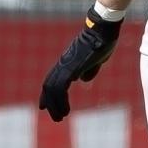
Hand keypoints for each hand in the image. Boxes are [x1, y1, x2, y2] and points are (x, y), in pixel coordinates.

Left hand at [39, 7, 122, 121]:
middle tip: (56, 117)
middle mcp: (63, 64)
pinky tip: (65, 111)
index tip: (44, 106)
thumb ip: (89, 69)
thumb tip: (83, 79)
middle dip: (50, 103)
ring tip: (60, 117)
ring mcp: (66, 65)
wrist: (103, 30)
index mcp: (67, 62)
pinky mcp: (71, 67)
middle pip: (48, 86)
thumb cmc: (101, 42)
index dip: (47, 94)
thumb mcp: (95, 60)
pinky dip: (60, 101)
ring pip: (52, 89)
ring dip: (55, 105)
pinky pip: (60, 88)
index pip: (51, 80)